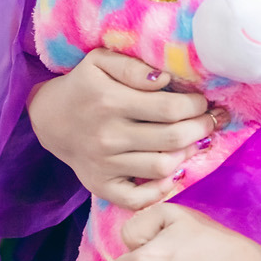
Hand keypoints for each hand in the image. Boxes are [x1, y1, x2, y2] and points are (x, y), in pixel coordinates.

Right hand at [28, 49, 219, 209]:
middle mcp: (108, 136)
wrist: (49, 119)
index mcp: (111, 101)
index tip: (203, 101)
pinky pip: (137, 199)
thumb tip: (164, 79)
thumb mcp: (100, 61)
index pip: (171, 108)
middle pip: (173, 138)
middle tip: (211, 120)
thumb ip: (132, 66)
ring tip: (195, 141)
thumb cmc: (84, 86)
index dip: (197, 105)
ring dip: (188, 154)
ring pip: (162, 167)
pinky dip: (161, 191)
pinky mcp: (100, 185)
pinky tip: (173, 174)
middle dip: (202, 128)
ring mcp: (105, 164)